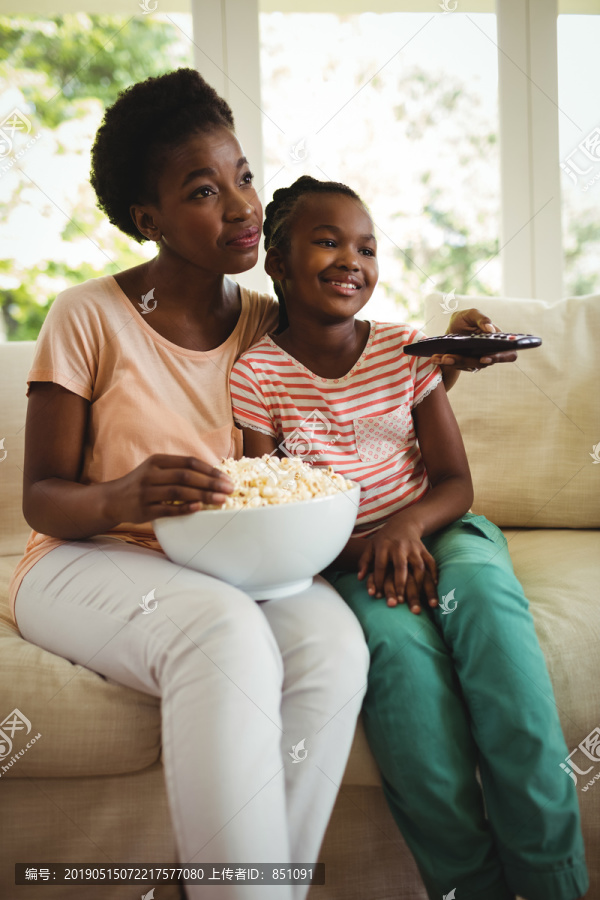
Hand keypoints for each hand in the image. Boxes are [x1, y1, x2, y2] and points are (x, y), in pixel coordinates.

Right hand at [107, 454, 233, 523]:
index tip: (226, 478)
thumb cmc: (141, 484)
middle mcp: (150, 474)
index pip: (189, 462)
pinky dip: (184, 508)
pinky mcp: (143, 510)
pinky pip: (168, 509)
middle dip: (211, 483)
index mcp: (157, 461)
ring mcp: (146, 492)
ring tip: (221, 500)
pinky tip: (199, 508)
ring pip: (179, 492)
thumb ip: (179, 469)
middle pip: (186, 476)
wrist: (112, 500)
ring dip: (203, 495)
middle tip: (230, 489)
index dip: (210, 470)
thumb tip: (213, 475)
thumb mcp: (156, 470)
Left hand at [357, 524, 437, 613]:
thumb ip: (364, 562)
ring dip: (419, 583)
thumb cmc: (384, 539)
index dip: (378, 580)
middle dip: (400, 584)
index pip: (380, 565)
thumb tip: (360, 578)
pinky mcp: (424, 549)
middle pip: (400, 566)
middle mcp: (399, 547)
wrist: (403, 523)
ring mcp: (413, 548)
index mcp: (384, 546)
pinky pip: (431, 562)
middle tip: (399, 601)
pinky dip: (433, 573)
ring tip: (417, 598)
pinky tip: (433, 585)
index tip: (377, 595)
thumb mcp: (371, 546)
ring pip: (418, 566)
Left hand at [430, 307, 517, 371]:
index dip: (500, 357)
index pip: (509, 354)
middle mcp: (490, 353)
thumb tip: (490, 329)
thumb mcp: (471, 314)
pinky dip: (446, 361)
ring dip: (453, 361)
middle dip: (466, 361)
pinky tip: (436, 358)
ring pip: (468, 365)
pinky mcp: (465, 365)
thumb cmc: (464, 321)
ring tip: (441, 357)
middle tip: (450, 358)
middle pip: (483, 363)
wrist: (450, 331)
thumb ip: (482, 319)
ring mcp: (478, 360)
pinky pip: (458, 366)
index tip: (485, 357)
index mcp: (497, 340)